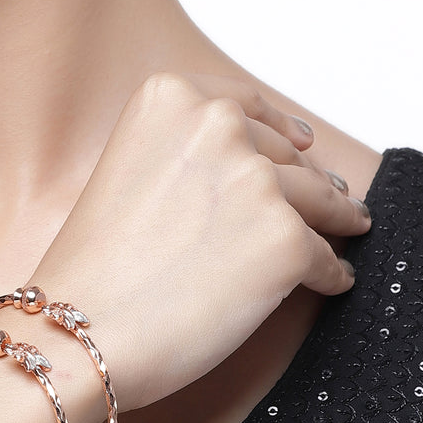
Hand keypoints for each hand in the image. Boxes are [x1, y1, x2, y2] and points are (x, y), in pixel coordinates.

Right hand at [29, 73, 369, 412]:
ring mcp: (255, 180)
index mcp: (170, 97)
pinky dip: (328, 273)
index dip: (278, 127)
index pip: (247, 103)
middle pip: (287, 153)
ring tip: (343, 232)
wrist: (80, 325)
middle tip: (323, 203)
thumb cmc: (94, 265)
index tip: (301, 141)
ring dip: (332, 221)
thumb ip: (189, 152)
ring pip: (320, 201)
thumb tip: (262, 167)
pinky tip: (326, 281)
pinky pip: (327, 257)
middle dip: (301, 182)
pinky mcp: (286, 240)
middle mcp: (217, 123)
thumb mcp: (130, 170)